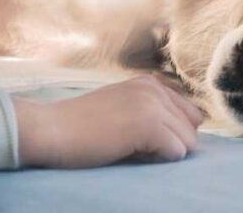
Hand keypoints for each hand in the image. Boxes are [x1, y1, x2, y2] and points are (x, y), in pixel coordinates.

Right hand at [14, 75, 204, 167]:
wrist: (49, 129)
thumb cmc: (79, 126)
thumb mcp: (121, 108)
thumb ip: (151, 111)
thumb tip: (188, 133)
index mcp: (149, 83)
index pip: (190, 113)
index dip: (171, 132)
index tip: (141, 137)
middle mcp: (155, 88)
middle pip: (193, 128)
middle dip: (172, 142)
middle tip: (136, 145)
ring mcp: (153, 105)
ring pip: (188, 142)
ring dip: (164, 153)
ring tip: (131, 148)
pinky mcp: (149, 124)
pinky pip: (177, 153)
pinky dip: (159, 160)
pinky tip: (130, 152)